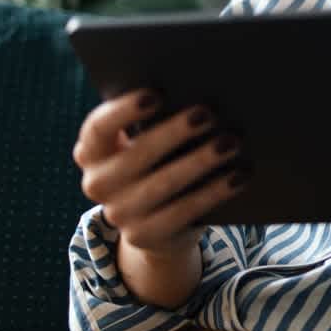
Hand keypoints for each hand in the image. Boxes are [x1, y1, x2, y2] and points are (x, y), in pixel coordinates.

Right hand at [72, 91, 246, 254]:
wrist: (158, 223)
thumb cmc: (159, 161)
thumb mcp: (149, 141)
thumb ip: (159, 119)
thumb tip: (200, 95)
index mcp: (92, 151)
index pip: (99, 128)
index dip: (124, 110)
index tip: (156, 94)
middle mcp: (97, 183)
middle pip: (137, 154)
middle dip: (175, 132)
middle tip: (209, 113)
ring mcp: (118, 214)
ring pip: (163, 184)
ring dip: (200, 161)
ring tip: (232, 142)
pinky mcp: (144, 236)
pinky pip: (184, 212)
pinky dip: (214, 192)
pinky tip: (238, 176)